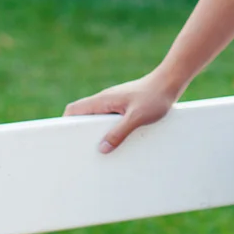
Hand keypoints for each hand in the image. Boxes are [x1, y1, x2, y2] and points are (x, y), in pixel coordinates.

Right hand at [63, 70, 183, 152]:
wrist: (170, 82)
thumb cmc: (154, 97)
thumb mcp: (136, 118)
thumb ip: (118, 133)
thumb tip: (101, 149)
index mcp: (102, 100)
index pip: (73, 110)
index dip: (65, 123)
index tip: (63, 140)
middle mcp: (105, 100)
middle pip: (83, 116)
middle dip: (79, 132)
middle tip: (82, 152)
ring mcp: (114, 102)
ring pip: (97, 119)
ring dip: (96, 133)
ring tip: (100, 151)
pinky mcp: (124, 106)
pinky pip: (110, 119)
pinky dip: (108, 130)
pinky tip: (117, 142)